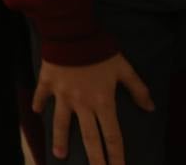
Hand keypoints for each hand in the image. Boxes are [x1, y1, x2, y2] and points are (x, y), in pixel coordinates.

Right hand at [33, 54, 153, 163]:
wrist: (72, 34)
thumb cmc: (100, 51)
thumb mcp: (124, 69)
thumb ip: (138, 89)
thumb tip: (150, 107)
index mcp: (102, 102)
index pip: (112, 135)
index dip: (116, 155)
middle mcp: (82, 104)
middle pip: (89, 137)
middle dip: (94, 158)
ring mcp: (62, 95)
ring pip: (60, 123)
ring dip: (60, 140)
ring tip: (59, 155)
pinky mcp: (47, 83)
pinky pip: (41, 97)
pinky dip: (37, 104)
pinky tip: (35, 112)